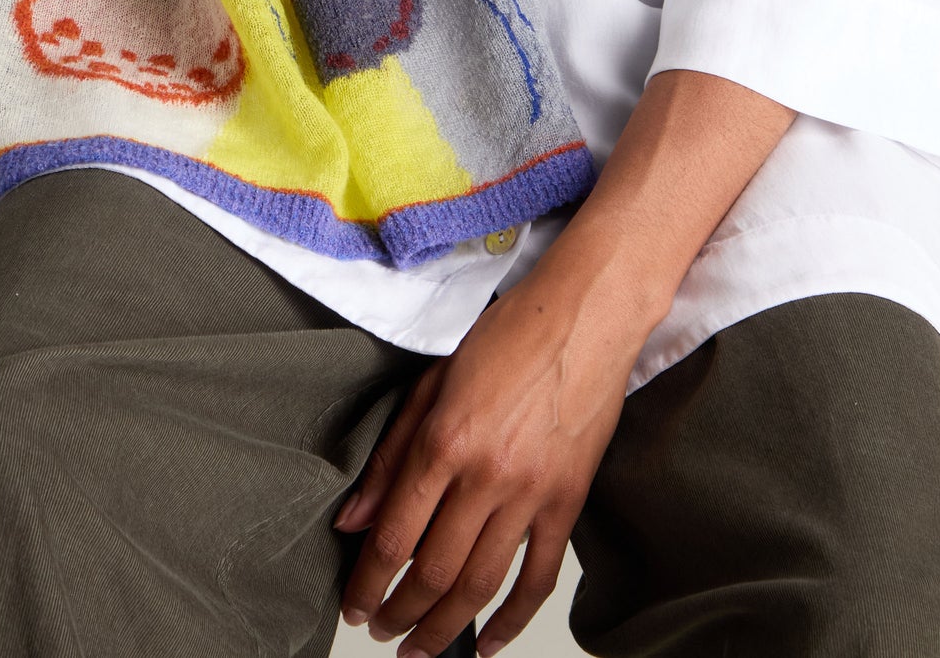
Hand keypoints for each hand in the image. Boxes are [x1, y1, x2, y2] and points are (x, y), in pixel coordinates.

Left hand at [332, 272, 640, 654]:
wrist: (584, 315)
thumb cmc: (510, 334)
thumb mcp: (432, 380)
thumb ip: (390, 454)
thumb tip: (355, 518)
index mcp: (445, 440)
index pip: (393, 536)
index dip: (367, 583)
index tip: (354, 604)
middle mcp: (486, 474)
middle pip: (433, 572)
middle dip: (398, 614)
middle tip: (380, 631)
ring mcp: (531, 492)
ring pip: (480, 585)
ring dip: (445, 628)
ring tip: (419, 647)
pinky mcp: (568, 501)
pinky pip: (539, 577)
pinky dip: (513, 619)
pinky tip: (490, 643)